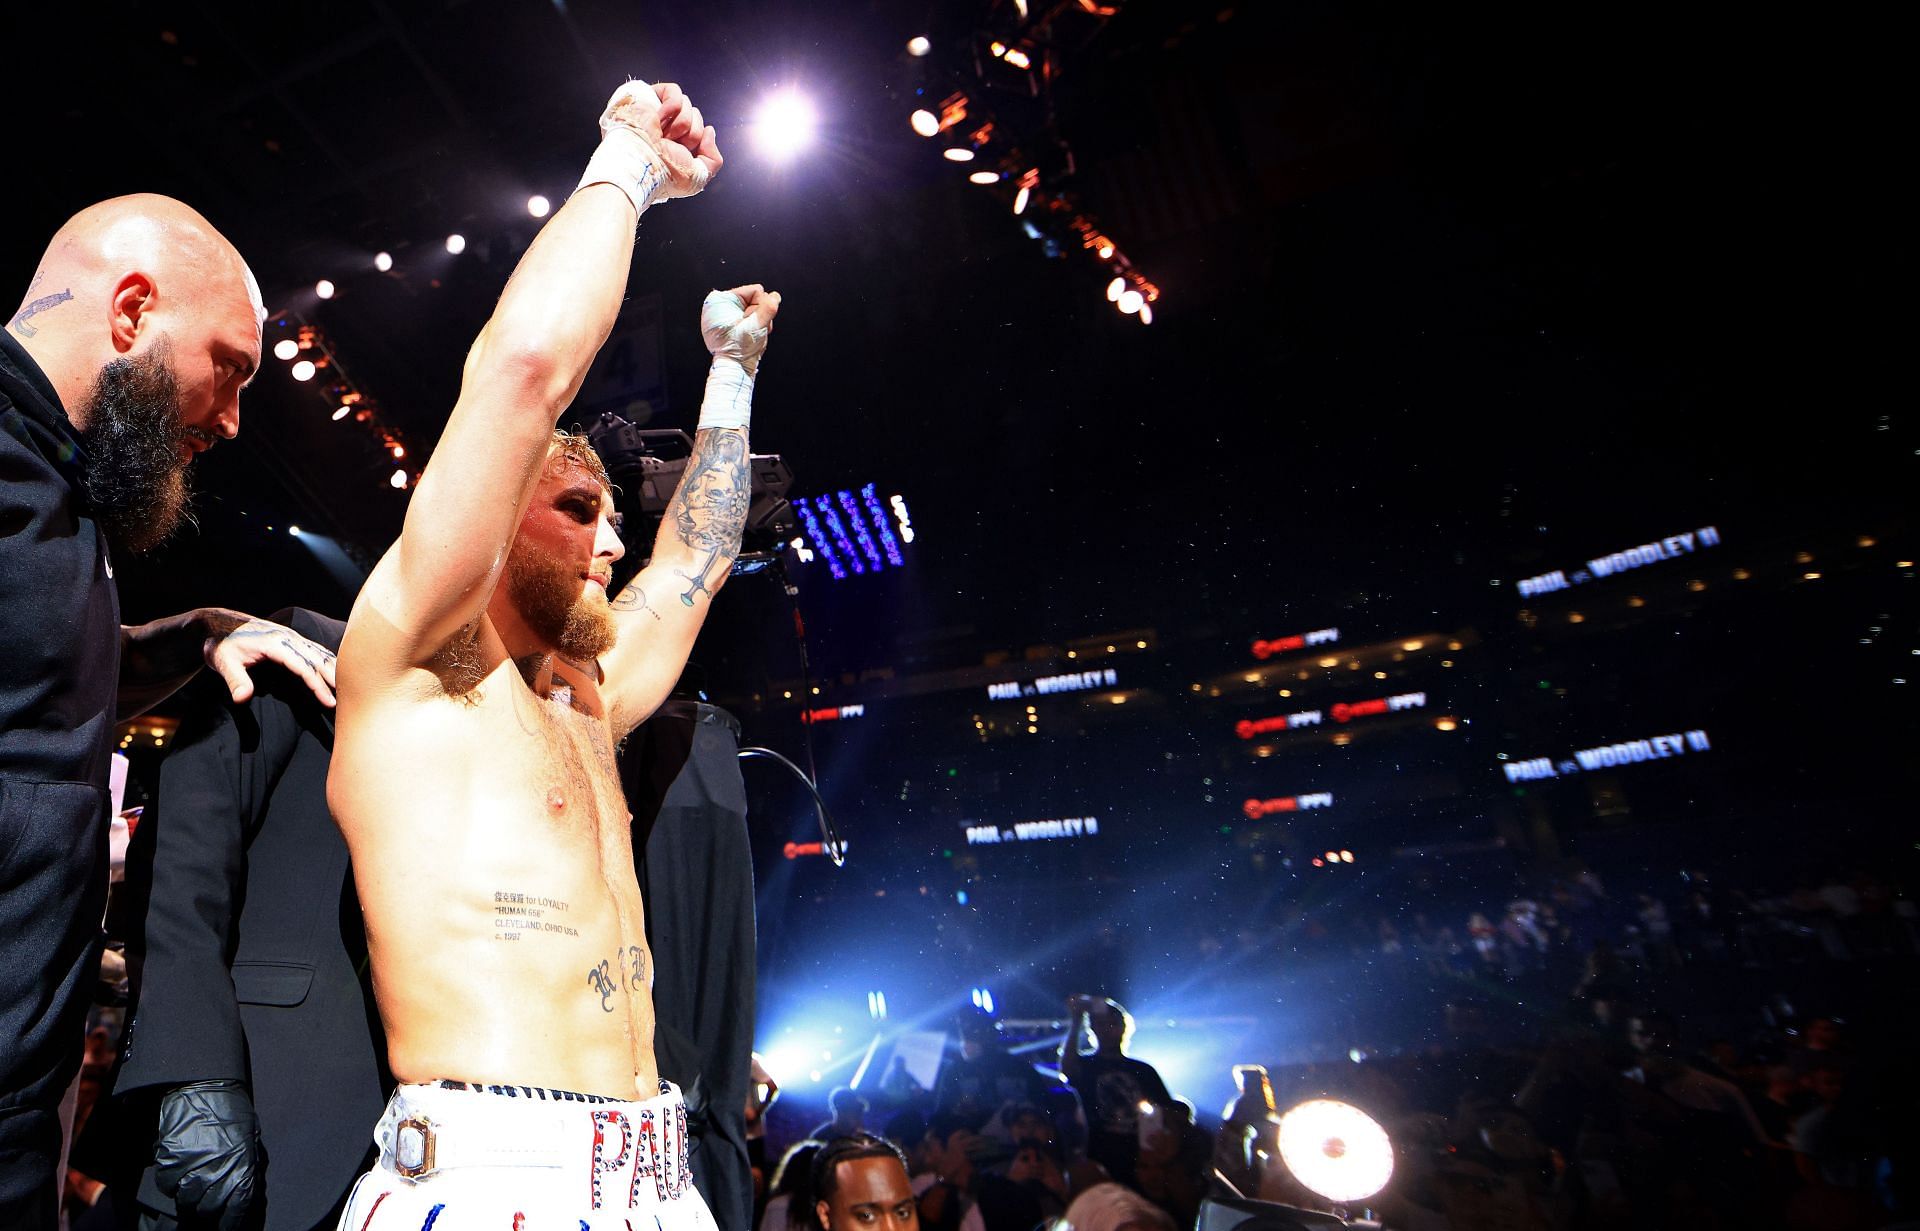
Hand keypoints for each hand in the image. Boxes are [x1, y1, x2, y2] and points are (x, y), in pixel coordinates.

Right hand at [152, 1081, 260, 1230]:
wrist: (201, 1089)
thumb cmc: (230, 1114)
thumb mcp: (249, 1141)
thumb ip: (247, 1171)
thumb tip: (246, 1200)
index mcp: (243, 1168)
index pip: (238, 1210)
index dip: (232, 1223)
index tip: (227, 1227)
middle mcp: (218, 1173)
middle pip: (208, 1210)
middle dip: (208, 1208)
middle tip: (207, 1197)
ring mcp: (192, 1169)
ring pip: (186, 1202)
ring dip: (189, 1195)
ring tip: (195, 1177)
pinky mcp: (170, 1163)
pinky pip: (168, 1186)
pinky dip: (172, 1180)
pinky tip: (182, 1164)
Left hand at [202, 613, 336, 706]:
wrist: (215, 622)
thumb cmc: (219, 643)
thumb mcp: (222, 662)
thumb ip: (235, 680)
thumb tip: (242, 699)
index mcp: (275, 643)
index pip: (303, 666)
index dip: (318, 684)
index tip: (329, 701)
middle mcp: (287, 637)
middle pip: (318, 658)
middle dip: (334, 678)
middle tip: (350, 697)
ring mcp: (290, 636)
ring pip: (320, 651)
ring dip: (335, 667)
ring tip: (349, 685)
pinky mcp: (289, 638)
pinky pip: (314, 648)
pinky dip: (328, 659)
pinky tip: (336, 668)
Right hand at [598, 79, 723, 199]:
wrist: (641, 164)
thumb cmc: (665, 174)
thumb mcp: (698, 176)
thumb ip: (713, 159)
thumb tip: (710, 130)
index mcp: (676, 145)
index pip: (700, 132)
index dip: (697, 143)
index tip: (683, 155)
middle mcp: (667, 129)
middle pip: (696, 117)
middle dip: (691, 134)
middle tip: (670, 145)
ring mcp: (657, 113)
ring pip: (688, 105)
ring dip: (681, 124)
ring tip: (662, 136)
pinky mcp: (647, 96)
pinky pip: (674, 91)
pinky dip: (672, 107)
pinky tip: (658, 120)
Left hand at [701, 285, 780, 375]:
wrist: (735, 370)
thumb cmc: (740, 350)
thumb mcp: (757, 326)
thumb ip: (768, 308)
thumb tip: (775, 296)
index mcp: (721, 300)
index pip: (754, 291)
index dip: (760, 306)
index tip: (753, 322)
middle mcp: (720, 306)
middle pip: (755, 301)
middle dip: (759, 315)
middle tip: (753, 330)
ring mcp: (724, 316)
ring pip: (754, 311)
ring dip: (759, 323)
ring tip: (752, 335)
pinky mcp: (729, 325)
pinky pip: (749, 319)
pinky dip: (754, 327)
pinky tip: (750, 337)